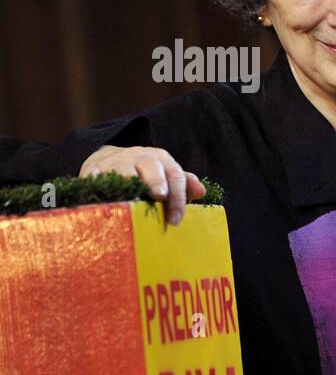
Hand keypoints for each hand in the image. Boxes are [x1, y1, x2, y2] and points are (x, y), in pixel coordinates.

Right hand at [81, 145, 205, 225]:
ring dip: (129, 184)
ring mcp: (116, 161)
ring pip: (122, 170)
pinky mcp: (94, 169)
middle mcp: (139, 156)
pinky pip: (95, 178)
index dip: (178, 196)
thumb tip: (201, 192)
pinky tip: (103, 200)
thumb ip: (184, 183)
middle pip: (150, 166)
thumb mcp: (167, 174)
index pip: (175, 175)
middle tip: (160, 196)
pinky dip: (99, 186)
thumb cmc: (147, 174)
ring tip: (132, 201)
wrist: (111, 159)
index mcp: (161, 159)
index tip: (176, 218)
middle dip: (156, 181)